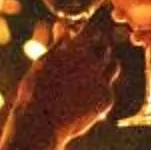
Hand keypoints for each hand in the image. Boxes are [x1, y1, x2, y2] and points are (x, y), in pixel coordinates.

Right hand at [14, 18, 118, 140]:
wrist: (42, 123)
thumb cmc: (37, 90)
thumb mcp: (43, 63)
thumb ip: (58, 43)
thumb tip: (62, 26)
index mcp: (78, 49)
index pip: (91, 29)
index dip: (85, 30)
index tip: (79, 32)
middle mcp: (95, 62)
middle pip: (104, 46)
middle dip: (96, 46)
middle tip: (84, 52)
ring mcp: (103, 81)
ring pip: (113, 65)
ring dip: (104, 64)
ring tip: (89, 72)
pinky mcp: (107, 99)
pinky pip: (108, 87)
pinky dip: (100, 87)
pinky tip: (85, 94)